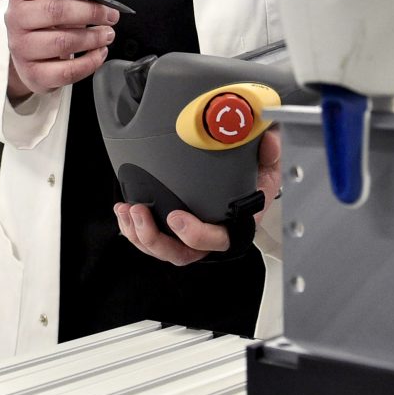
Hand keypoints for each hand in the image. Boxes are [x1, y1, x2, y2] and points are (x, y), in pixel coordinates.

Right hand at [5, 0, 118, 101]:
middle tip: (111, 14)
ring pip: (63, 42)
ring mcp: (22, 48)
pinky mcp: (33, 74)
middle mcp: (16, 19)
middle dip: (91, 11)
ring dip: (93, 37)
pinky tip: (99, 52)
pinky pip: (66, 71)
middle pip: (55, 11)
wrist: (27, 54)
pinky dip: (89, 62)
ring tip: (107, 33)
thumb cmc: (42, 19)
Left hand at [114, 128, 281, 264]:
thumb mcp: (267, 168)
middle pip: (181, 254)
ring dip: (140, 234)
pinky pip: (151, 240)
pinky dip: (133, 229)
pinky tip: (124, 211)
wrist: (242, 188)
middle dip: (156, 238)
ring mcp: (189, 237)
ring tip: (127, 210)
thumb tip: (269, 140)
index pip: (216, 241)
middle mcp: (210, 238)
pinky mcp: (173, 231)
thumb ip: (270, 155)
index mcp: (234, 226)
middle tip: (141, 212)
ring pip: (162, 250)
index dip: (195, 235)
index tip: (177, 217)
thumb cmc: (254, 183)